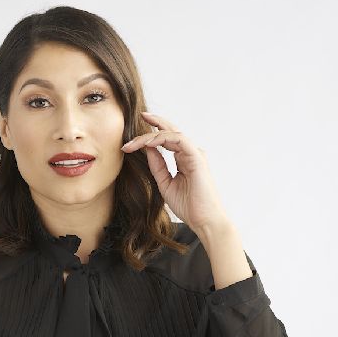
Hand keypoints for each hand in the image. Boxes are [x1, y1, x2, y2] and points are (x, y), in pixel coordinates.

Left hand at [121, 111, 231, 234]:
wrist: (204, 220)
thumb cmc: (188, 206)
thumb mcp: (165, 183)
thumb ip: (158, 166)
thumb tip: (147, 149)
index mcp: (184, 159)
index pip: (167, 140)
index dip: (152, 133)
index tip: (134, 135)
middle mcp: (191, 153)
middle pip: (171, 131)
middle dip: (155, 122)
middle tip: (140, 116)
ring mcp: (195, 154)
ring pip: (172, 134)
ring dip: (151, 135)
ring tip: (134, 142)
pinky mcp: (197, 158)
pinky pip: (179, 140)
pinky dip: (162, 139)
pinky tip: (148, 143)